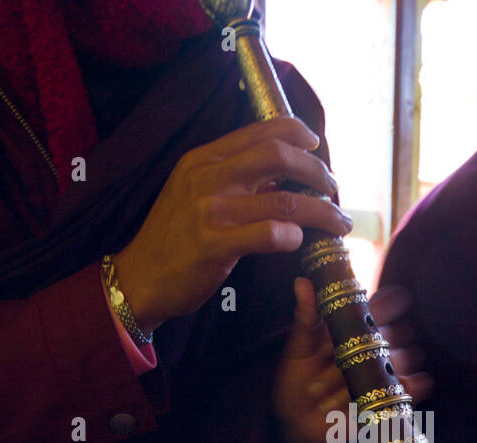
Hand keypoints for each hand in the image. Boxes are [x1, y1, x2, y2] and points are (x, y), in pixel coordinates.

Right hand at [114, 117, 352, 330]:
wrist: (139, 277)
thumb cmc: (174, 238)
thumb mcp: (194, 193)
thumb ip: (233, 178)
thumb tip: (282, 173)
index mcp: (203, 159)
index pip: (260, 131)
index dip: (297, 132)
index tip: (316, 145)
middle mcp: (207, 178)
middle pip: (278, 156)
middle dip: (316, 171)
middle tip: (333, 188)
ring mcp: (210, 210)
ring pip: (284, 199)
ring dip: (321, 211)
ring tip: (337, 223)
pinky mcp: (214, 244)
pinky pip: (269, 234)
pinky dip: (293, 236)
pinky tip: (300, 242)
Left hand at [273, 280, 430, 442]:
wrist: (295, 419)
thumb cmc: (296, 378)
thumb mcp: (298, 347)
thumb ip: (305, 316)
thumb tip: (302, 282)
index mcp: (355, 329)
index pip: (384, 307)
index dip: (391, 302)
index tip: (391, 301)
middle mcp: (373, 347)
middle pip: (399, 333)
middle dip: (385, 339)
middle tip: (362, 350)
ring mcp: (383, 372)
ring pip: (406, 358)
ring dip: (389, 364)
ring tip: (362, 375)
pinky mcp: (388, 398)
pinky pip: (412, 389)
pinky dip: (415, 385)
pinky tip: (410, 382)